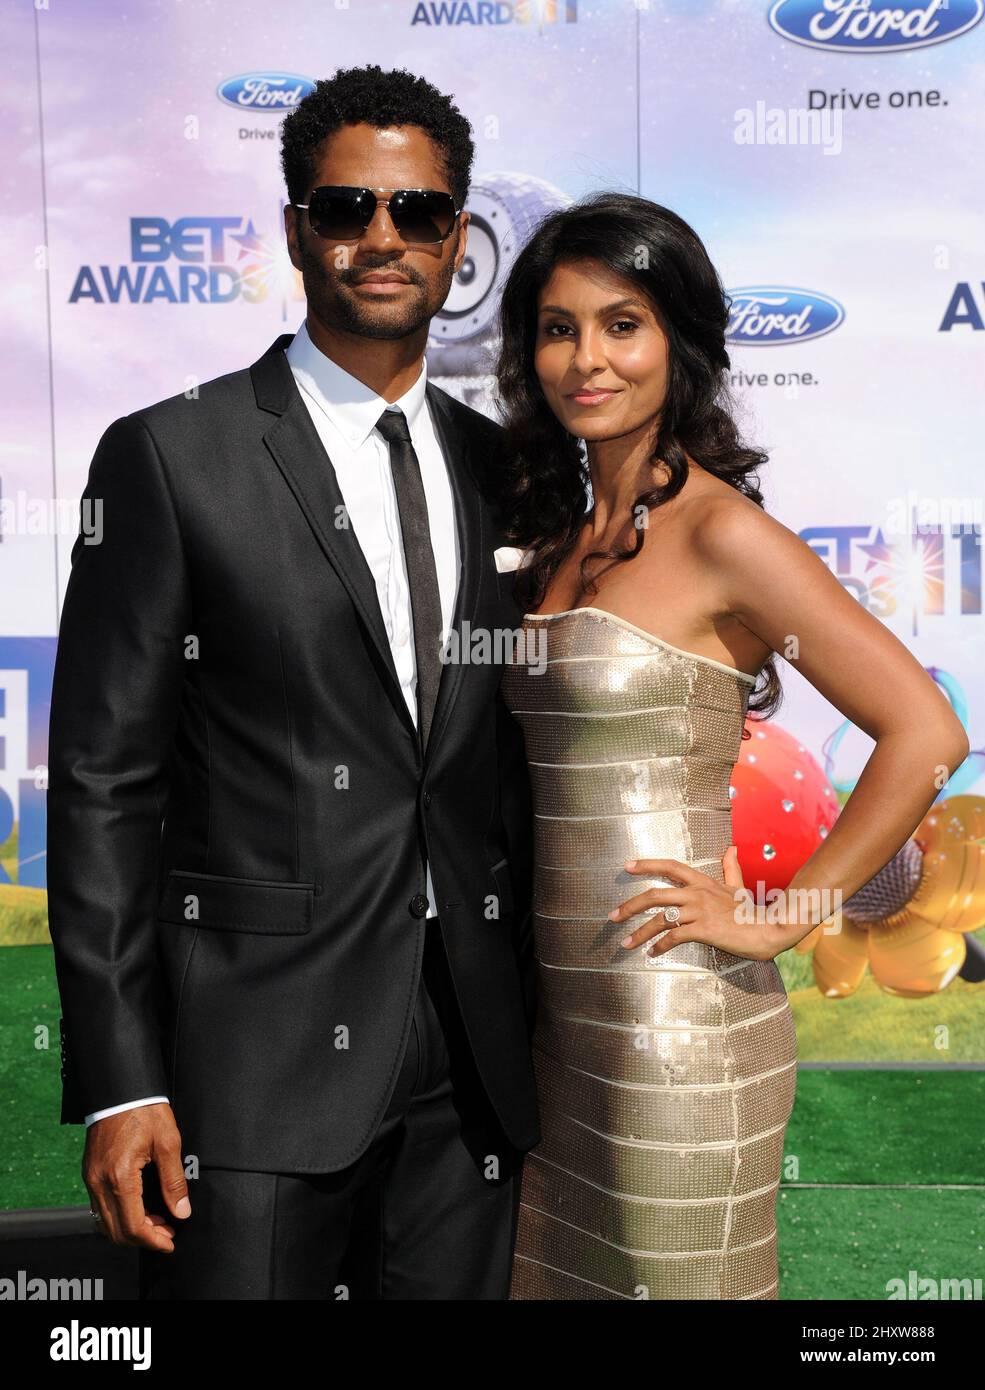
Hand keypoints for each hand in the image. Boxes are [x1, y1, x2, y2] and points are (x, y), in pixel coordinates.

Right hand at [83, 1102, 189, 1251]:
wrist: (119, 1088)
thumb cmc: (144, 1109)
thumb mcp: (168, 1142)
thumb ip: (174, 1181)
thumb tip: (181, 1211)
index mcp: (120, 1177)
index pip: (133, 1226)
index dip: (153, 1240)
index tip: (170, 1242)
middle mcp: (99, 1182)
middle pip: (116, 1232)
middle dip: (143, 1239)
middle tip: (167, 1233)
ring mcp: (91, 1178)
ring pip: (105, 1223)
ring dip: (130, 1229)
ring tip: (157, 1221)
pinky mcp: (90, 1173)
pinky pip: (101, 1207)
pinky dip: (119, 1216)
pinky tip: (140, 1207)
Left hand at [608, 847, 791, 960]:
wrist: (769, 928)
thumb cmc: (752, 911)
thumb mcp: (738, 887)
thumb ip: (730, 869)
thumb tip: (731, 849)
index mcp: (702, 881)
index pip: (670, 866)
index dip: (647, 864)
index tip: (626, 866)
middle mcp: (697, 893)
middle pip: (655, 894)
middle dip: (630, 906)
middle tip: (613, 916)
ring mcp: (700, 911)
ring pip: (661, 918)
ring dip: (640, 932)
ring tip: (625, 943)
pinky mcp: (704, 929)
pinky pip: (674, 936)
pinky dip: (660, 946)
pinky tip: (652, 953)